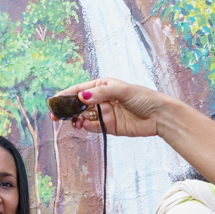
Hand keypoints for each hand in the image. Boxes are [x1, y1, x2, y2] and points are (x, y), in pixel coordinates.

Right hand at [50, 77, 169, 136]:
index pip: (80, 89)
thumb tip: (81, 96)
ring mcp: (105, 113)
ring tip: (72, 122)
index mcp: (103, 86)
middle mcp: (102, 99)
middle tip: (55, 116)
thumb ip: (100, 93)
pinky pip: (93, 127)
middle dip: (66, 109)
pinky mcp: (109, 126)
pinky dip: (86, 127)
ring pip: (84, 116)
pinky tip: (82, 126)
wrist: (160, 116)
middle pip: (78, 104)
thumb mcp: (122, 91)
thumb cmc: (144, 98)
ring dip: (75, 119)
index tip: (54, 101)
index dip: (66, 95)